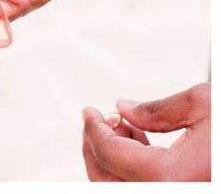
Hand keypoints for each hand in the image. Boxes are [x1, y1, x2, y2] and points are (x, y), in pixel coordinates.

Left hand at [82, 83, 210, 180]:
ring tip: (120, 127)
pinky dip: (132, 169)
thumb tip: (123, 109)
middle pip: (106, 179)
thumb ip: (155, 109)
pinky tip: (138, 141)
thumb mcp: (202, 105)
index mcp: (168, 176)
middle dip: (94, 148)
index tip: (88, 112)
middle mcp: (169, 193)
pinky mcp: (187, 192)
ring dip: (112, 159)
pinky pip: (144, 186)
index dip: (94, 128)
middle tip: (93, 123)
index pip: (108, 153)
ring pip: (121, 186)